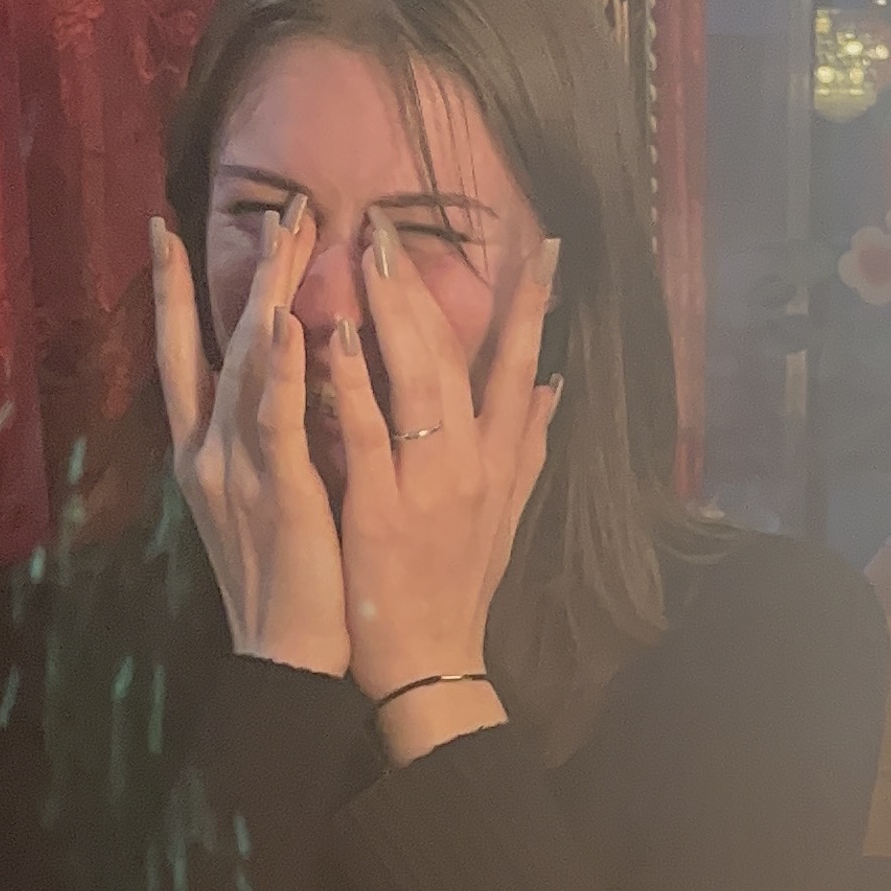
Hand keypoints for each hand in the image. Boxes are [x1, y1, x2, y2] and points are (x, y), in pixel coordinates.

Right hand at [152, 203, 351, 678]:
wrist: (283, 653)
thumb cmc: (285, 577)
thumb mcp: (261, 494)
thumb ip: (264, 435)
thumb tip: (276, 378)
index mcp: (201, 450)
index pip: (178, 353)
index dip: (170, 291)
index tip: (163, 228)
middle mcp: (208, 449)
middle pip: (210, 341)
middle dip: (237, 271)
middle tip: (270, 205)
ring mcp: (236, 467)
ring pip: (248, 366)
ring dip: (269, 295)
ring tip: (289, 234)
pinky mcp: (276, 490)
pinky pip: (278, 420)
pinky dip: (285, 370)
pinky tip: (294, 324)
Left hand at [326, 214, 560, 748]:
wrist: (432, 664)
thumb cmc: (458, 586)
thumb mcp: (508, 514)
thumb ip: (530, 446)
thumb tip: (556, 387)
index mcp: (500, 461)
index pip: (519, 366)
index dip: (532, 306)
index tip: (541, 248)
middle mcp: (474, 463)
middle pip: (460, 357)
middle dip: (429, 288)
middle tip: (395, 226)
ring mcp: (429, 484)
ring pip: (419, 381)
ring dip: (394, 313)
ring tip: (367, 253)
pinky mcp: (381, 508)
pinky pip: (366, 433)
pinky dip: (352, 381)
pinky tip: (333, 335)